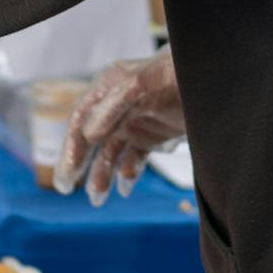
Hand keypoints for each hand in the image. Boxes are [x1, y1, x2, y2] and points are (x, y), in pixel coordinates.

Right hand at [53, 52, 185, 206]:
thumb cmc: (172, 74)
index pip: (80, 119)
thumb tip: (88, 134)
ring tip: (97, 198)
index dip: (71, 145)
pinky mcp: (152, 135)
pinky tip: (125, 187)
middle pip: (90, 139)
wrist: (207, 80)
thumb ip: (112, 107)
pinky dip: (127, 173)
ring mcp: (134, 122)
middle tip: (65, 188)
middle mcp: (116, 107)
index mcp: (107, 88)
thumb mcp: (140, 85)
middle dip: (79, 164)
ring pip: (111, 153)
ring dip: (102, 174)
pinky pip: (133, 158)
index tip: (67, 172)